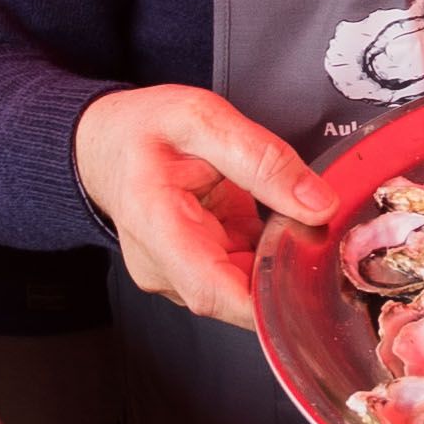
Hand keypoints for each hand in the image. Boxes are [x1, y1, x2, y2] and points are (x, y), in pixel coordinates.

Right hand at [73, 86, 335, 331]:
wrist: (106, 144)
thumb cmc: (141, 131)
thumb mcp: (204, 119)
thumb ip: (262, 159)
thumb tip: (317, 204)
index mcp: (158, 226)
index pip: (216, 294)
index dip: (268, 304)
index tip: (310, 285)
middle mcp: (162, 266)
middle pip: (238, 299)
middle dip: (284, 273)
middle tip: (312, 228)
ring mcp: (177, 276)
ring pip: (245, 292)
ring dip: (276, 263)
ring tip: (283, 216)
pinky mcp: (194, 274)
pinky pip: (242, 278)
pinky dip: (265, 257)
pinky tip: (268, 226)